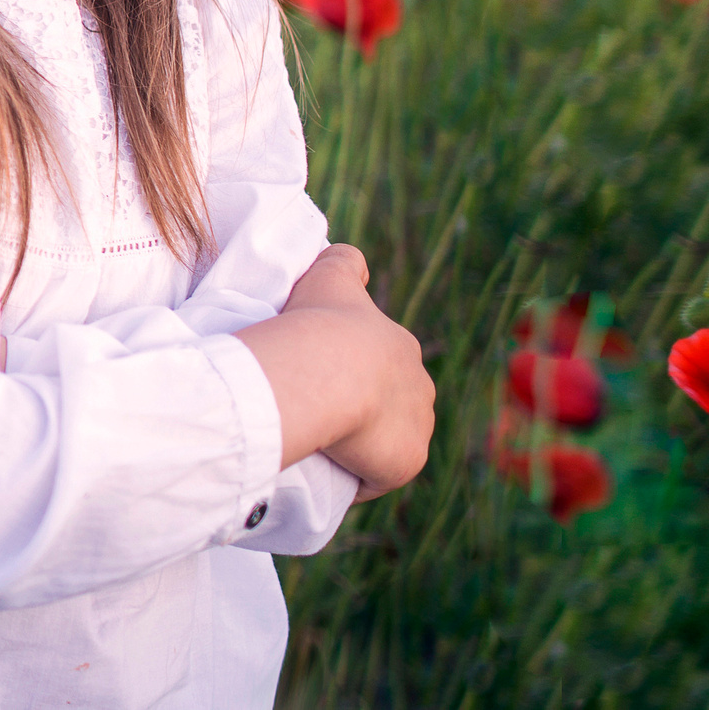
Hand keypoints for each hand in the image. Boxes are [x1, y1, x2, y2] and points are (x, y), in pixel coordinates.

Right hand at [271, 244, 435, 500]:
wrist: (328, 371)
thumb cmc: (321, 322)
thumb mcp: (330, 277)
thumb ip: (344, 261)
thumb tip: (353, 257)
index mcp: (402, 348)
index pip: (381, 364)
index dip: (354, 371)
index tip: (322, 378)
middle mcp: (420, 387)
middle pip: (391, 404)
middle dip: (363, 410)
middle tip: (315, 411)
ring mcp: (418, 426)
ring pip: (387, 441)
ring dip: (362, 446)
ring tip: (319, 444)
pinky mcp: (407, 461)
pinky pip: (377, 476)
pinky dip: (356, 476)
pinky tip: (326, 470)